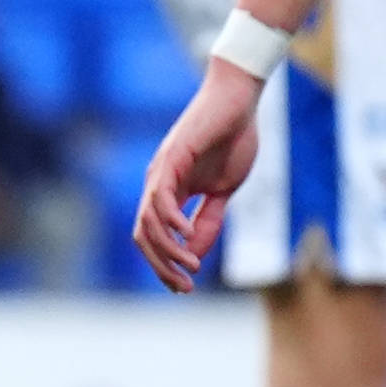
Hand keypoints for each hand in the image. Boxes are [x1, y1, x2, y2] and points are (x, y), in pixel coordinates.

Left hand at [135, 60, 264, 292]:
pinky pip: (161, 199)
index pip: (157, 238)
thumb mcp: (225, 190)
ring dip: (166, 251)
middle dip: (161, 267)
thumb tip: (195, 254)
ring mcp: (161, 172)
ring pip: (148, 223)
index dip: (166, 266)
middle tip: (184, 286)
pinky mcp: (171, 158)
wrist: (240, 99)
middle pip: (145, 238)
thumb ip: (209, 219)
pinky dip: (171, 222)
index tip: (186, 287)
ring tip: (190, 266)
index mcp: (171, 193)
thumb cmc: (234, 138)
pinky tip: (187, 236)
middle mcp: (158, 186)